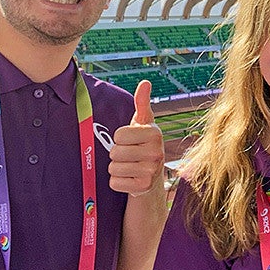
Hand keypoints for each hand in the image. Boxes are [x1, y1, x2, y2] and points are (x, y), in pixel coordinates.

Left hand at [109, 80, 164, 195]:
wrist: (152, 176)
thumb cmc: (143, 145)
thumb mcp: (143, 124)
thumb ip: (141, 103)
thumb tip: (145, 82)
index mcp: (155, 134)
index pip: (118, 135)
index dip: (120, 138)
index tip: (130, 141)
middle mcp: (157, 153)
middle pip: (115, 152)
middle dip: (117, 154)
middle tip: (129, 156)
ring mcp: (151, 172)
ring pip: (113, 167)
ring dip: (116, 168)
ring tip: (129, 167)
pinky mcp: (143, 188)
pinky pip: (115, 182)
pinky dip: (118, 182)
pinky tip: (129, 179)